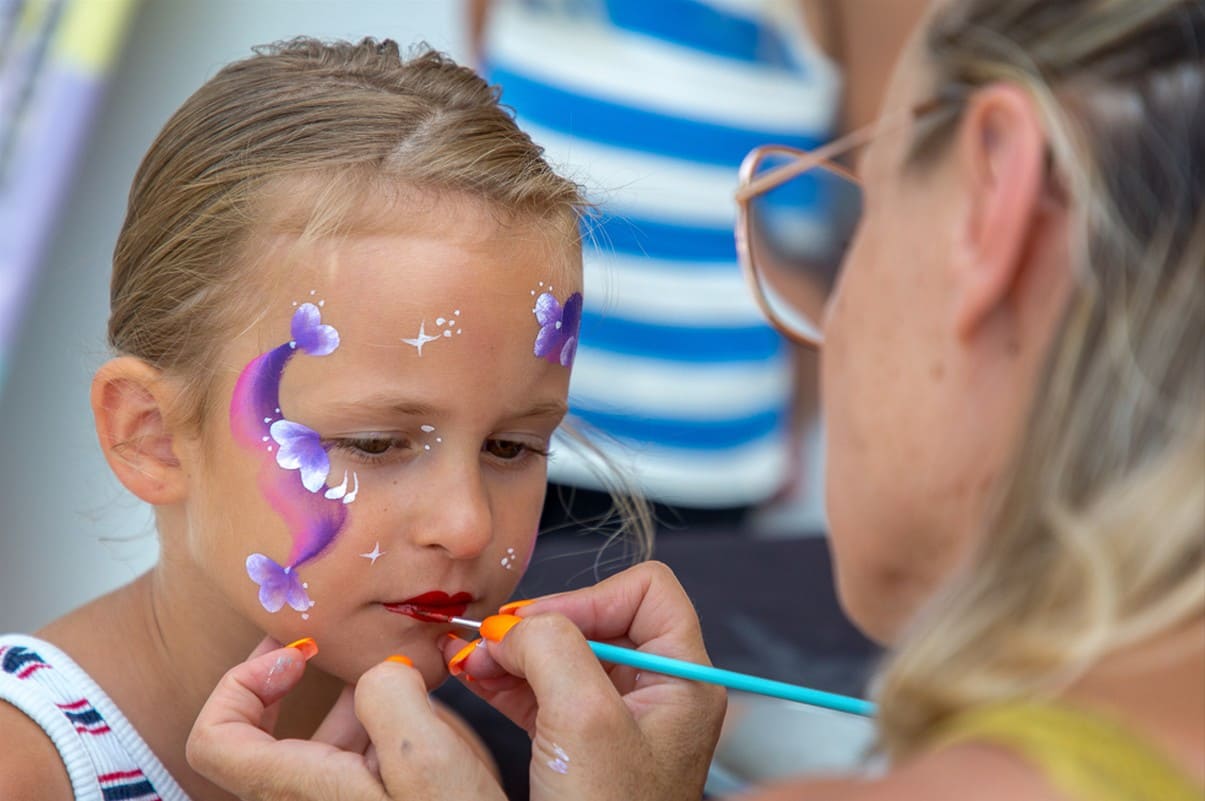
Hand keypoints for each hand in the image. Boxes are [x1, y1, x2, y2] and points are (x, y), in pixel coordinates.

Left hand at [187, 637, 503, 800]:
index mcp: (298, 791)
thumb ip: (388, 692)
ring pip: (317, 748)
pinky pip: (352, 766)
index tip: (299, 653)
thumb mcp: (427, 752)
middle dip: (303, 679)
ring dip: (351, 704)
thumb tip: (382, 672)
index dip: (242, 682)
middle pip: (265, 735)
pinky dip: (377, 731)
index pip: (213, 738)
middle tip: (327, 642)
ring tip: (399, 675)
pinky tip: (422, 716)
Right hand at [442, 561, 726, 800]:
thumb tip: (518, 625)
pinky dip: (507, 681)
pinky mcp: (583, 747)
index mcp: (683, 680)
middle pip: (596, 620)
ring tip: (468, 658)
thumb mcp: (586, 721)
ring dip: (514, 652)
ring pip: (563, 656)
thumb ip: (556, 649)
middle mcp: (657, 694)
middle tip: (489, 641)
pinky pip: (543, 693)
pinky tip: (472, 679)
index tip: (538, 627)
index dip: (588, 597)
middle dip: (538, 627)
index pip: (646, 591)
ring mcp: (619, 722)